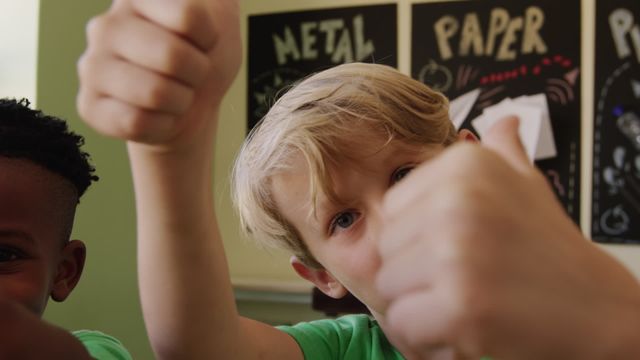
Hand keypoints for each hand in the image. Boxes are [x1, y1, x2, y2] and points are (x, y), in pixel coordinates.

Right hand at [77, 0, 240, 148]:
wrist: (193, 107)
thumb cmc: (205, 58)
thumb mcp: (222, 18)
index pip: (188, 15)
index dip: (208, 38)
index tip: (202, 42)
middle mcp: (105, 26)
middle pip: (172, 55)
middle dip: (196, 74)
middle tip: (190, 74)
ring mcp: (92, 66)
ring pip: (155, 92)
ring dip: (181, 101)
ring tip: (175, 93)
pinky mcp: (89, 106)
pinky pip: (137, 122)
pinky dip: (163, 124)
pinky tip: (158, 113)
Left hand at [376, 117, 639, 358]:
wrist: (598, 308)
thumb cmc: (549, 246)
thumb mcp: (528, 185)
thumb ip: (504, 151)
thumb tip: (504, 121)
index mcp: (464, 164)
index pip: (393, 207)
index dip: (417, 238)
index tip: (456, 250)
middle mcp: (457, 200)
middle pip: (387, 248)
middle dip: (416, 274)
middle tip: (464, 282)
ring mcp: (458, 253)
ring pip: (389, 287)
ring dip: (419, 305)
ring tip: (464, 304)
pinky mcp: (461, 305)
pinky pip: (402, 323)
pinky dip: (424, 337)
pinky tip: (459, 331)